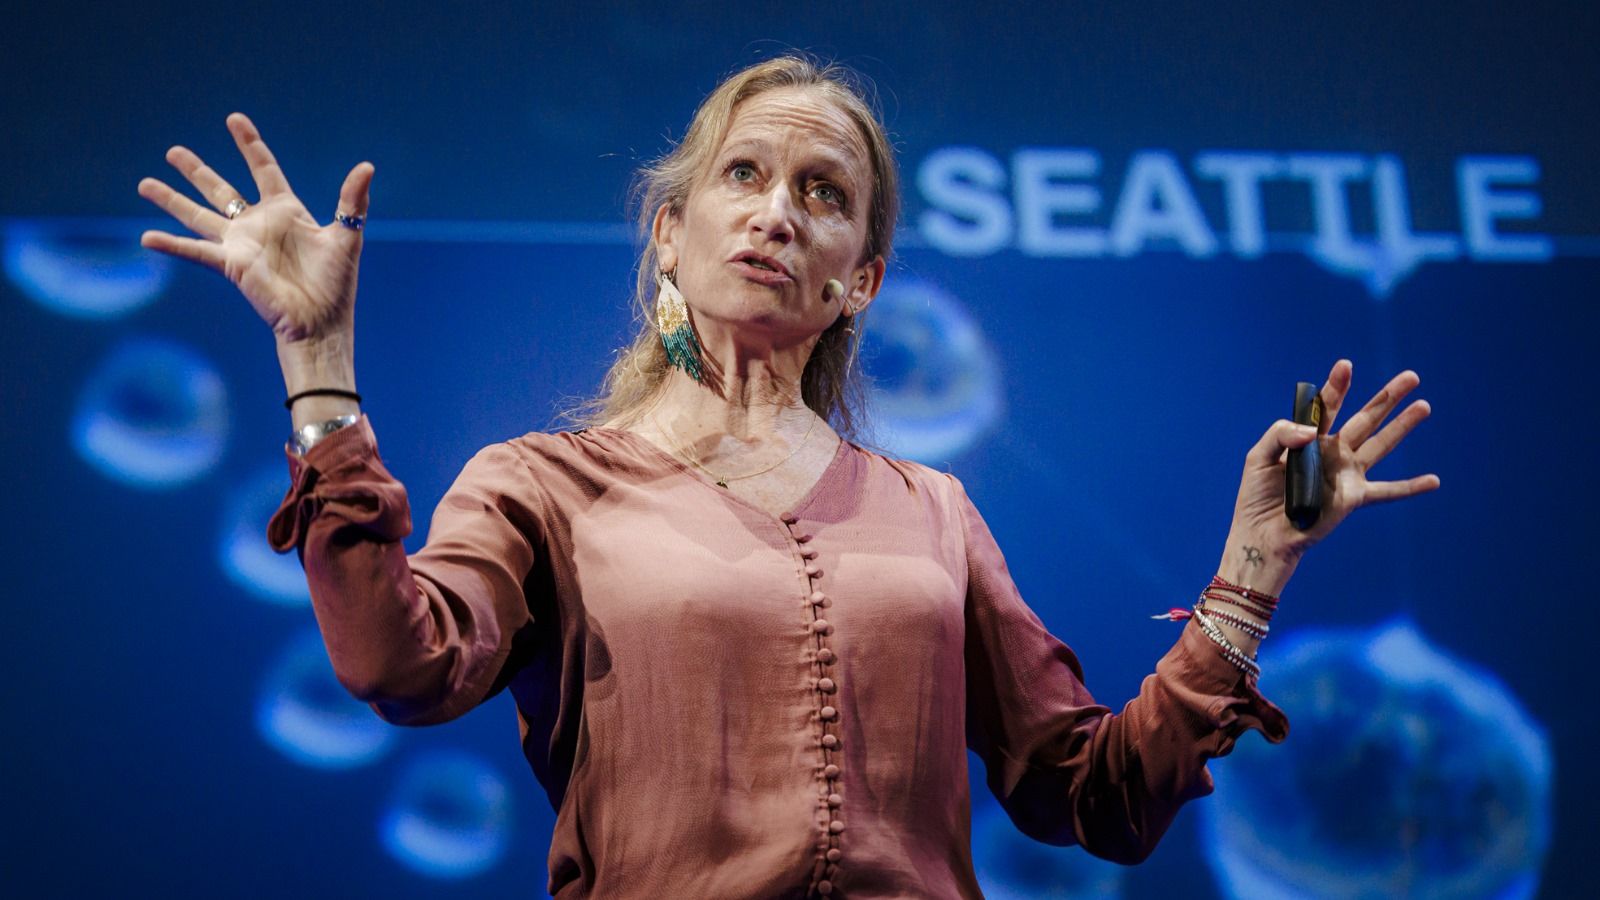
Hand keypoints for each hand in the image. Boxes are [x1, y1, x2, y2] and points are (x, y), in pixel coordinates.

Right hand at [137, 113, 373, 343]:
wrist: (322, 322)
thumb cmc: (336, 284)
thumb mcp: (347, 236)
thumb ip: (352, 200)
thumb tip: (367, 166)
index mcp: (286, 212)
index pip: (264, 170)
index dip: (250, 145)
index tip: (235, 120)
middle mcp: (259, 225)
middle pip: (221, 190)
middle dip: (197, 171)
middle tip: (173, 151)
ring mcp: (241, 245)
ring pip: (199, 215)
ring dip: (172, 200)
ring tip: (145, 183)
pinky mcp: (231, 265)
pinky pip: (196, 251)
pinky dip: (171, 245)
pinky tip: (146, 237)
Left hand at [1223, 360, 1440, 585]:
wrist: (1263, 534)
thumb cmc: (1257, 497)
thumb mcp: (1258, 458)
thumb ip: (1279, 435)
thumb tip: (1312, 432)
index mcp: (1308, 439)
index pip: (1327, 407)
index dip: (1337, 386)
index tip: (1345, 365)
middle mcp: (1332, 452)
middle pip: (1365, 418)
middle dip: (1386, 397)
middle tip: (1411, 376)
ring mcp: (1346, 474)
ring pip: (1381, 444)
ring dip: (1403, 426)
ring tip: (1424, 405)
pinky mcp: (1354, 498)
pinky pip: (1388, 491)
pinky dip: (1411, 487)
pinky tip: (1434, 481)